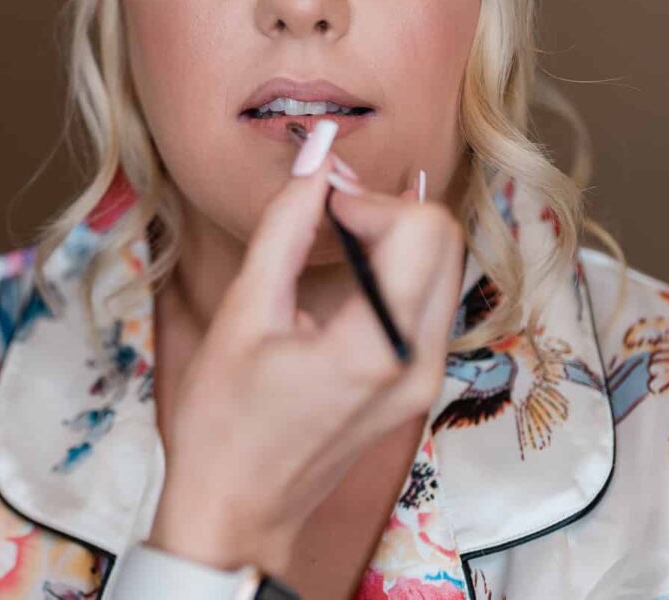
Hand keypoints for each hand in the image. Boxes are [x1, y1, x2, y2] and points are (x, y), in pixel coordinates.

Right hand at [146, 122, 464, 573]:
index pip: (423, 229)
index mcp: (377, 347)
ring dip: (390, 237)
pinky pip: (427, 299)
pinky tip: (341, 281)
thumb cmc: (225, 421)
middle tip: (322, 216)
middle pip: (444, 239)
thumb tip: (314, 159)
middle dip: (385, 210)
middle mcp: (419, 362)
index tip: (317, 204)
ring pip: (443, 265)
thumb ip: (284, 228)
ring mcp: (425, 378)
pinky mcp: (417, 384)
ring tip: (325, 246)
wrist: (238, 508)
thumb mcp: (242, 314)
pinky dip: (393, 270)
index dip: (367, 198)